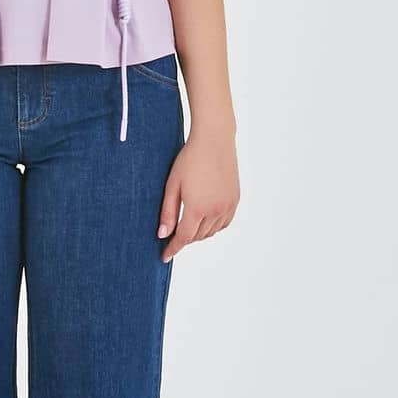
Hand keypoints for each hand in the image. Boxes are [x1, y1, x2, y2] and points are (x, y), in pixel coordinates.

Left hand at [156, 128, 239, 261]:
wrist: (214, 140)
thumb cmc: (189, 159)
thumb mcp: (172, 185)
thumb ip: (168, 212)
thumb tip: (163, 234)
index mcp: (198, 207)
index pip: (184, 238)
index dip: (173, 248)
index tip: (165, 256)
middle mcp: (216, 210)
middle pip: (198, 236)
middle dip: (184, 238)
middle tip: (172, 234)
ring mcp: (228, 206)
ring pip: (212, 232)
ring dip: (199, 233)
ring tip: (187, 225)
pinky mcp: (235, 200)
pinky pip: (224, 223)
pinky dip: (214, 226)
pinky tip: (204, 219)